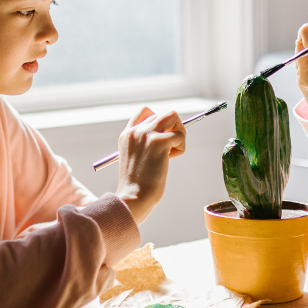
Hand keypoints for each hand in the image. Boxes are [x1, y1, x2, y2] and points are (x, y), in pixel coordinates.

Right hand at [114, 106, 185, 224]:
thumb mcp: (136, 157)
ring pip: (173, 116)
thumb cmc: (138, 184)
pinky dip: (180, 148)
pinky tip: (171, 159)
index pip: (146, 111)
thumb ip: (145, 144)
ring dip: (179, 133)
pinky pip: (180, 135)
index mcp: (127, 134)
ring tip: (172, 151)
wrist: (133, 196)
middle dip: (174, 129)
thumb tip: (169, 135)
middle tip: (171, 148)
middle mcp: (135, 131)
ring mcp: (146, 134)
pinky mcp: (158, 142)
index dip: (161, 121)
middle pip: (165, 114)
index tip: (163, 138)